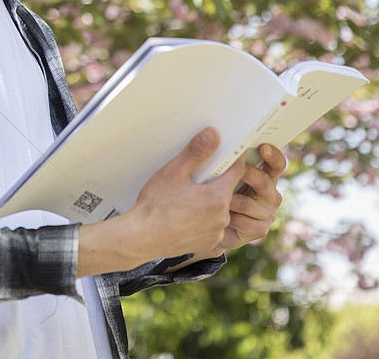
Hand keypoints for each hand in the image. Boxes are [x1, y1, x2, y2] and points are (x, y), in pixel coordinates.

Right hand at [130, 127, 245, 259]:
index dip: (232, 159)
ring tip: (187, 198)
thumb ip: (196, 152)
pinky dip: (204, 218)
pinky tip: (187, 215)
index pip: (236, 171)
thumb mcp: (173, 172)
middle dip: (216, 181)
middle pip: (227, 190)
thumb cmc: (155, 206)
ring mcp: (216, 232)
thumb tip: (213, 135)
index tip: (227, 153)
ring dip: (210, 201)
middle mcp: (222, 216)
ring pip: (220, 209)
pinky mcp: (209, 242)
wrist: (142, 238)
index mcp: (217, 197)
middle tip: (196, 177)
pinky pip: (212, 225)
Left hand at [215, 143, 285, 251]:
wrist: (209, 226)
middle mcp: (270, 194)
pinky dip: (230, 218)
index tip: (262, 147)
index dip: (273, 155)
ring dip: (231, 200)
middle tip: (234, 168)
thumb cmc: (214, 194)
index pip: (276, 164)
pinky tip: (220, 216)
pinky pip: (244, 221)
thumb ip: (225, 163)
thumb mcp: (219, 176)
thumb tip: (214, 138)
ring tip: (214, 196)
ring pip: (250, 203)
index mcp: (265, 177)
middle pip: (264, 181)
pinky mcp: (260, 230)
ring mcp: (267, 213)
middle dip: (247, 174)